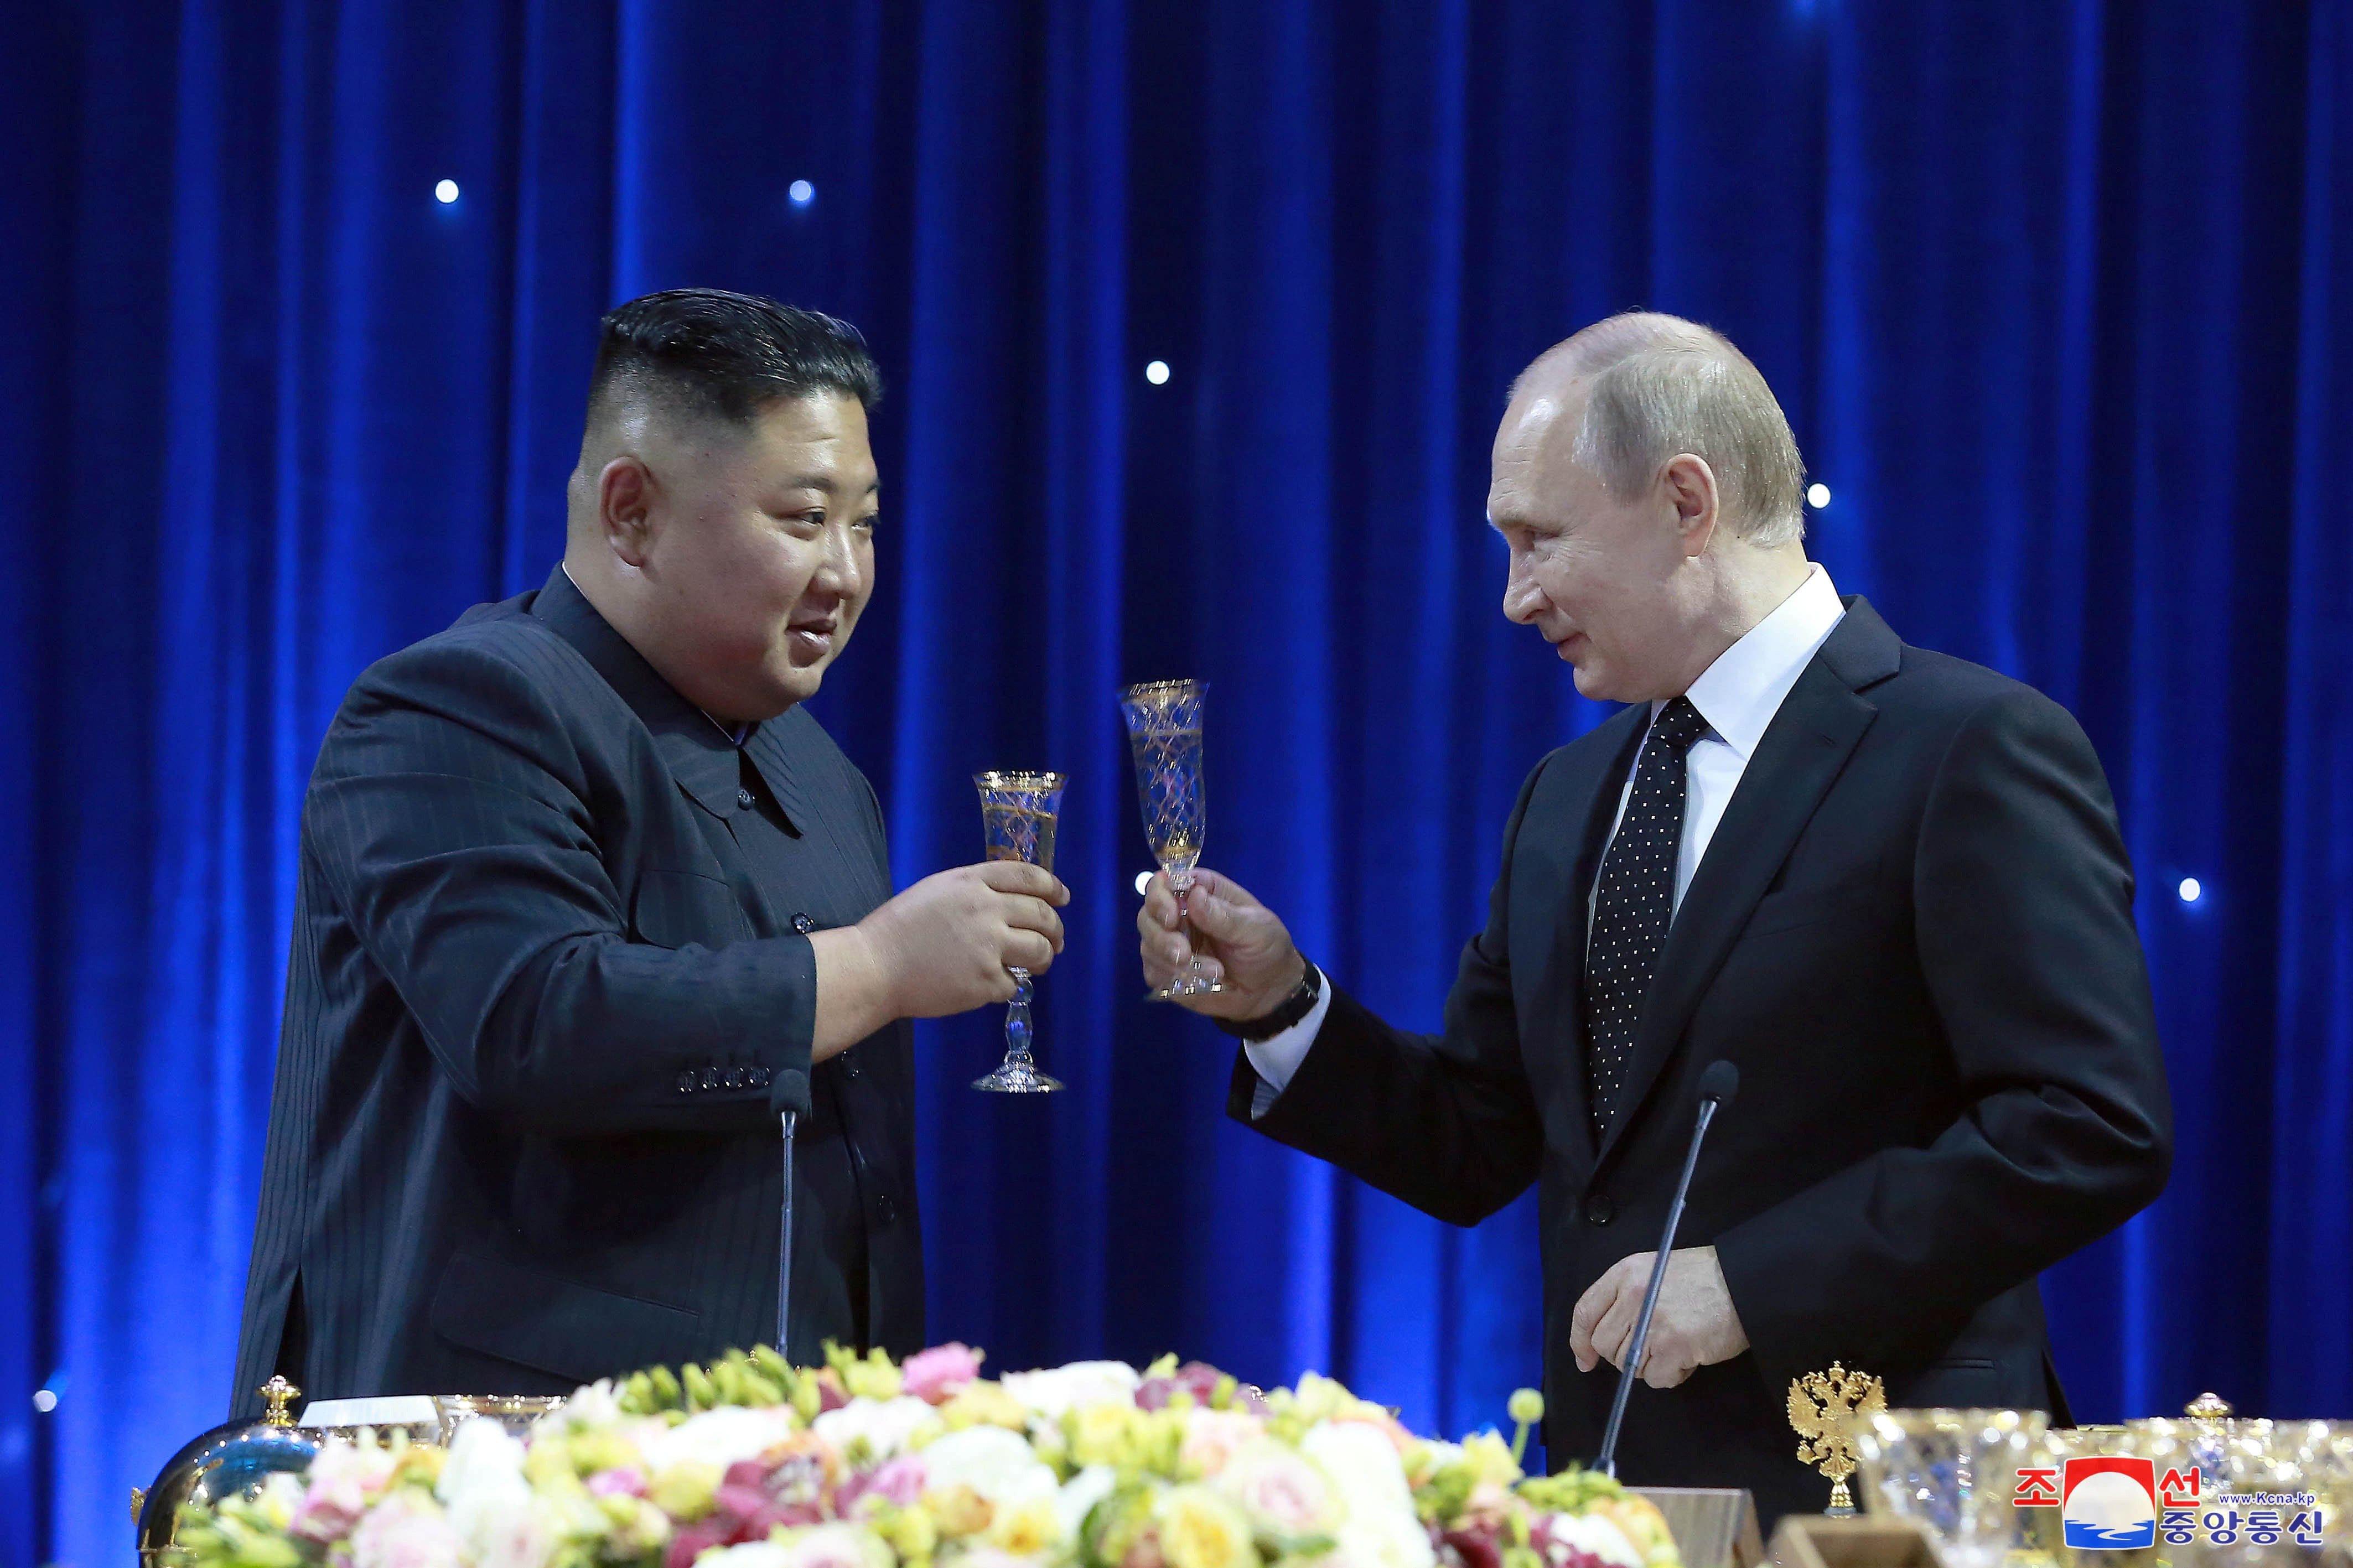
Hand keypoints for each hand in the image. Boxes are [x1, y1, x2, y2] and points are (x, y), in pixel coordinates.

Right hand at [858, 861, 1068, 1015]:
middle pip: (1042, 914)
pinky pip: (1014, 983)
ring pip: (1040, 950)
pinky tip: (993, 983)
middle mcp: (986, 909)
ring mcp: (988, 947)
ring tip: (1039, 963)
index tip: (1062, 897)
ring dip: (1046, 958)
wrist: (876, 967)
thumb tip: (1011, 899)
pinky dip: (1008, 984)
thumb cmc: (900, 928)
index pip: (1027, 876)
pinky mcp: (985, 981)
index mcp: (972, 883)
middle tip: (1056, 940)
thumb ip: (974, 889)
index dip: (1052, 886)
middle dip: (1056, 929)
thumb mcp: (937, 890)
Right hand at [1135, 867, 1304, 1018]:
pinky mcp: (1168, 972)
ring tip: (1213, 973)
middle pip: (1148, 914)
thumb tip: (1194, 896)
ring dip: (1172, 962)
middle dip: (1160, 935)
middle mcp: (1179, 913)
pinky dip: (1172, 979)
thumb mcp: (1255, 928)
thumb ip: (1224, 916)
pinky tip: (1199, 985)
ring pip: (1147, 945)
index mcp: (1201, 891)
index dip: (1160, 895)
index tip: (1171, 915)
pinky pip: (1154, 973)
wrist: (1270, 990)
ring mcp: (1170, 943)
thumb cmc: (1266, 947)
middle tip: (1183, 954)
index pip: (1166, 881)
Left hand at [1569, 1246, 1747, 1388]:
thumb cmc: (1703, 1279)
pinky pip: (1655, 1378)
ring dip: (1650, 1365)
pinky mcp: (1673, 1346)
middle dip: (1624, 1355)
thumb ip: (1625, 1299)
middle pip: (1605, 1344)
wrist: (1745, 1283)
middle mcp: (1633, 1296)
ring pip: (1628, 1364)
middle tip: (1652, 1348)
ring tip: (1676, 1347)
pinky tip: (1689, 1357)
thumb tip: (1597, 1343)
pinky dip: (1671, 1375)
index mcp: (1625, 1274)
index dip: (1580, 1341)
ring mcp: (1652, 1322)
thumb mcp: (1655, 1272)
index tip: (1585, 1360)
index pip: (1585, 1311)